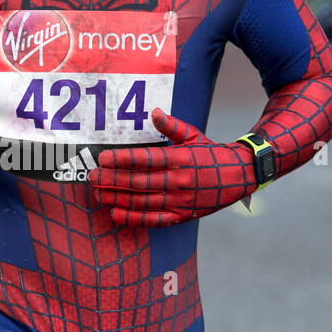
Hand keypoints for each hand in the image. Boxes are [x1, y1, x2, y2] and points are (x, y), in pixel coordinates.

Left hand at [89, 111, 256, 226]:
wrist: (238, 176)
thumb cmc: (211, 154)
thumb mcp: (194, 136)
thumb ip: (172, 126)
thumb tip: (154, 112)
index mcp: (181, 159)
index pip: (146, 159)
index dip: (122, 159)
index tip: (102, 158)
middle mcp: (179, 181)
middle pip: (139, 182)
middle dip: (112, 180)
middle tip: (92, 177)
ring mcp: (180, 201)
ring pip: (142, 202)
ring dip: (117, 199)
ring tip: (98, 194)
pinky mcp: (182, 216)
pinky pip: (154, 220)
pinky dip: (134, 219)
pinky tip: (115, 214)